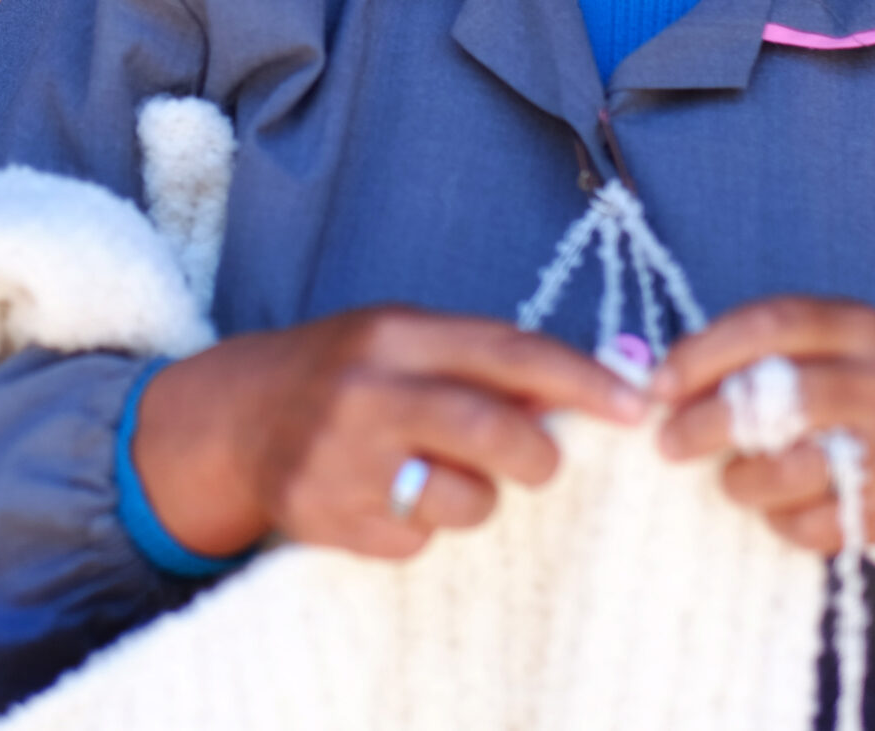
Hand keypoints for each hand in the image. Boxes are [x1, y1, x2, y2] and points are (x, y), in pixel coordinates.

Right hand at [133, 306, 647, 560]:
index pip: (509, 352)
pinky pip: (417, 542)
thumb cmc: (349, 372)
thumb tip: (595, 387)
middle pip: (491, 432)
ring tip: (442, 476)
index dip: (581, 381)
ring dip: (477, 498)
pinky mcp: (325, 519)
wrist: (238, 417)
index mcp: (394, 333)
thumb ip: (486, 360)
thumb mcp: (406, 339)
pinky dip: (422, 528)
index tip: (635, 408)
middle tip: (542, 462)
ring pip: (464, 501)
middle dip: (538, 456)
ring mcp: (340, 460)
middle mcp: (366, 392)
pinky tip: (391, 498)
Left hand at [651, 296, 874, 573]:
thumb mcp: (830, 348)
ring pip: (787, 470)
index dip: (703, 354)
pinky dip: (776, 519)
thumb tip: (660, 379)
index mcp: (861, 327)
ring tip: (729, 477)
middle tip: (667, 441)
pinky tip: (777, 505)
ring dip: (739, 480)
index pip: (770, 326)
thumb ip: (756, 352)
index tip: (658, 385)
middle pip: (776, 400)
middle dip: (704, 423)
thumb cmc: (865, 395)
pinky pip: (809, 524)